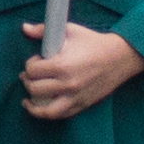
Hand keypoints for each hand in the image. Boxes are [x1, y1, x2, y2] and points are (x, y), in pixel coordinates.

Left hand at [16, 22, 143, 121]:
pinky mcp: (82, 104)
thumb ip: (44, 30)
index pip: (32, 71)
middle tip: (29, 76)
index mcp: (62, 65)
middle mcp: (67, 84)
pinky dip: (47, 114)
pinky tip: (41, 108)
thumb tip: (25, 28)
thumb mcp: (70, 31)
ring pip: (45, 110)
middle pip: (35, 89)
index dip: (30, 65)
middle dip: (28, 82)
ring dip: (33, 105)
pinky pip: (60, 115)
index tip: (36, 60)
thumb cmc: (93, 42)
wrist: (119, 57)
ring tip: (28, 99)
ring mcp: (75, 97)